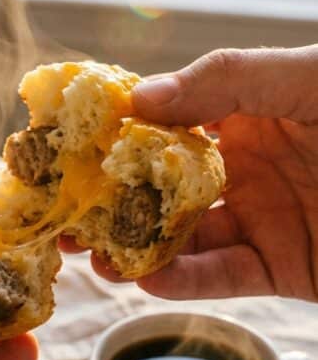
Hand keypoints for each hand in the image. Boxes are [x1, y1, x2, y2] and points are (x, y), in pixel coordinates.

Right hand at [86, 45, 317, 300]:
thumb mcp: (302, 77)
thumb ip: (226, 78)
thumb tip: (140, 98)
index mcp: (246, 116)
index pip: (167, 124)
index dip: (118, 135)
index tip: (69, 147)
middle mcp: (245, 170)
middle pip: (163, 188)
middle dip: (112, 201)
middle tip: (64, 212)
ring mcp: (260, 220)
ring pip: (185, 239)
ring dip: (135, 248)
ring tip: (92, 255)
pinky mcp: (281, 268)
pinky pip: (224, 278)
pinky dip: (184, 281)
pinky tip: (145, 277)